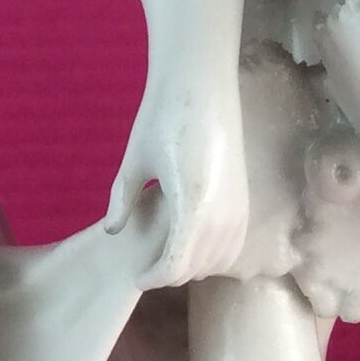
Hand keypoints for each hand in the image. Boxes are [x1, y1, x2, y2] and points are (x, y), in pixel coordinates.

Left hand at [106, 70, 247, 288]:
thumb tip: (113, 231)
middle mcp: (223, 214)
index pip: (177, 266)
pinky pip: (233, 243)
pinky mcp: (246, 199)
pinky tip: (191, 241)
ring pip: (219, 260)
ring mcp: (239, 208)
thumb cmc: (162, 116)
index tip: (135, 275)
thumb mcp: (134, 161)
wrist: (202, 83)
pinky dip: (214, 253)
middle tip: (144, 264)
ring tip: (166, 253)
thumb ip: (123, 201)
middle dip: (170, 273)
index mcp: (192, 207)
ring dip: (194, 265)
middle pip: (197, 268)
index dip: (154, 277)